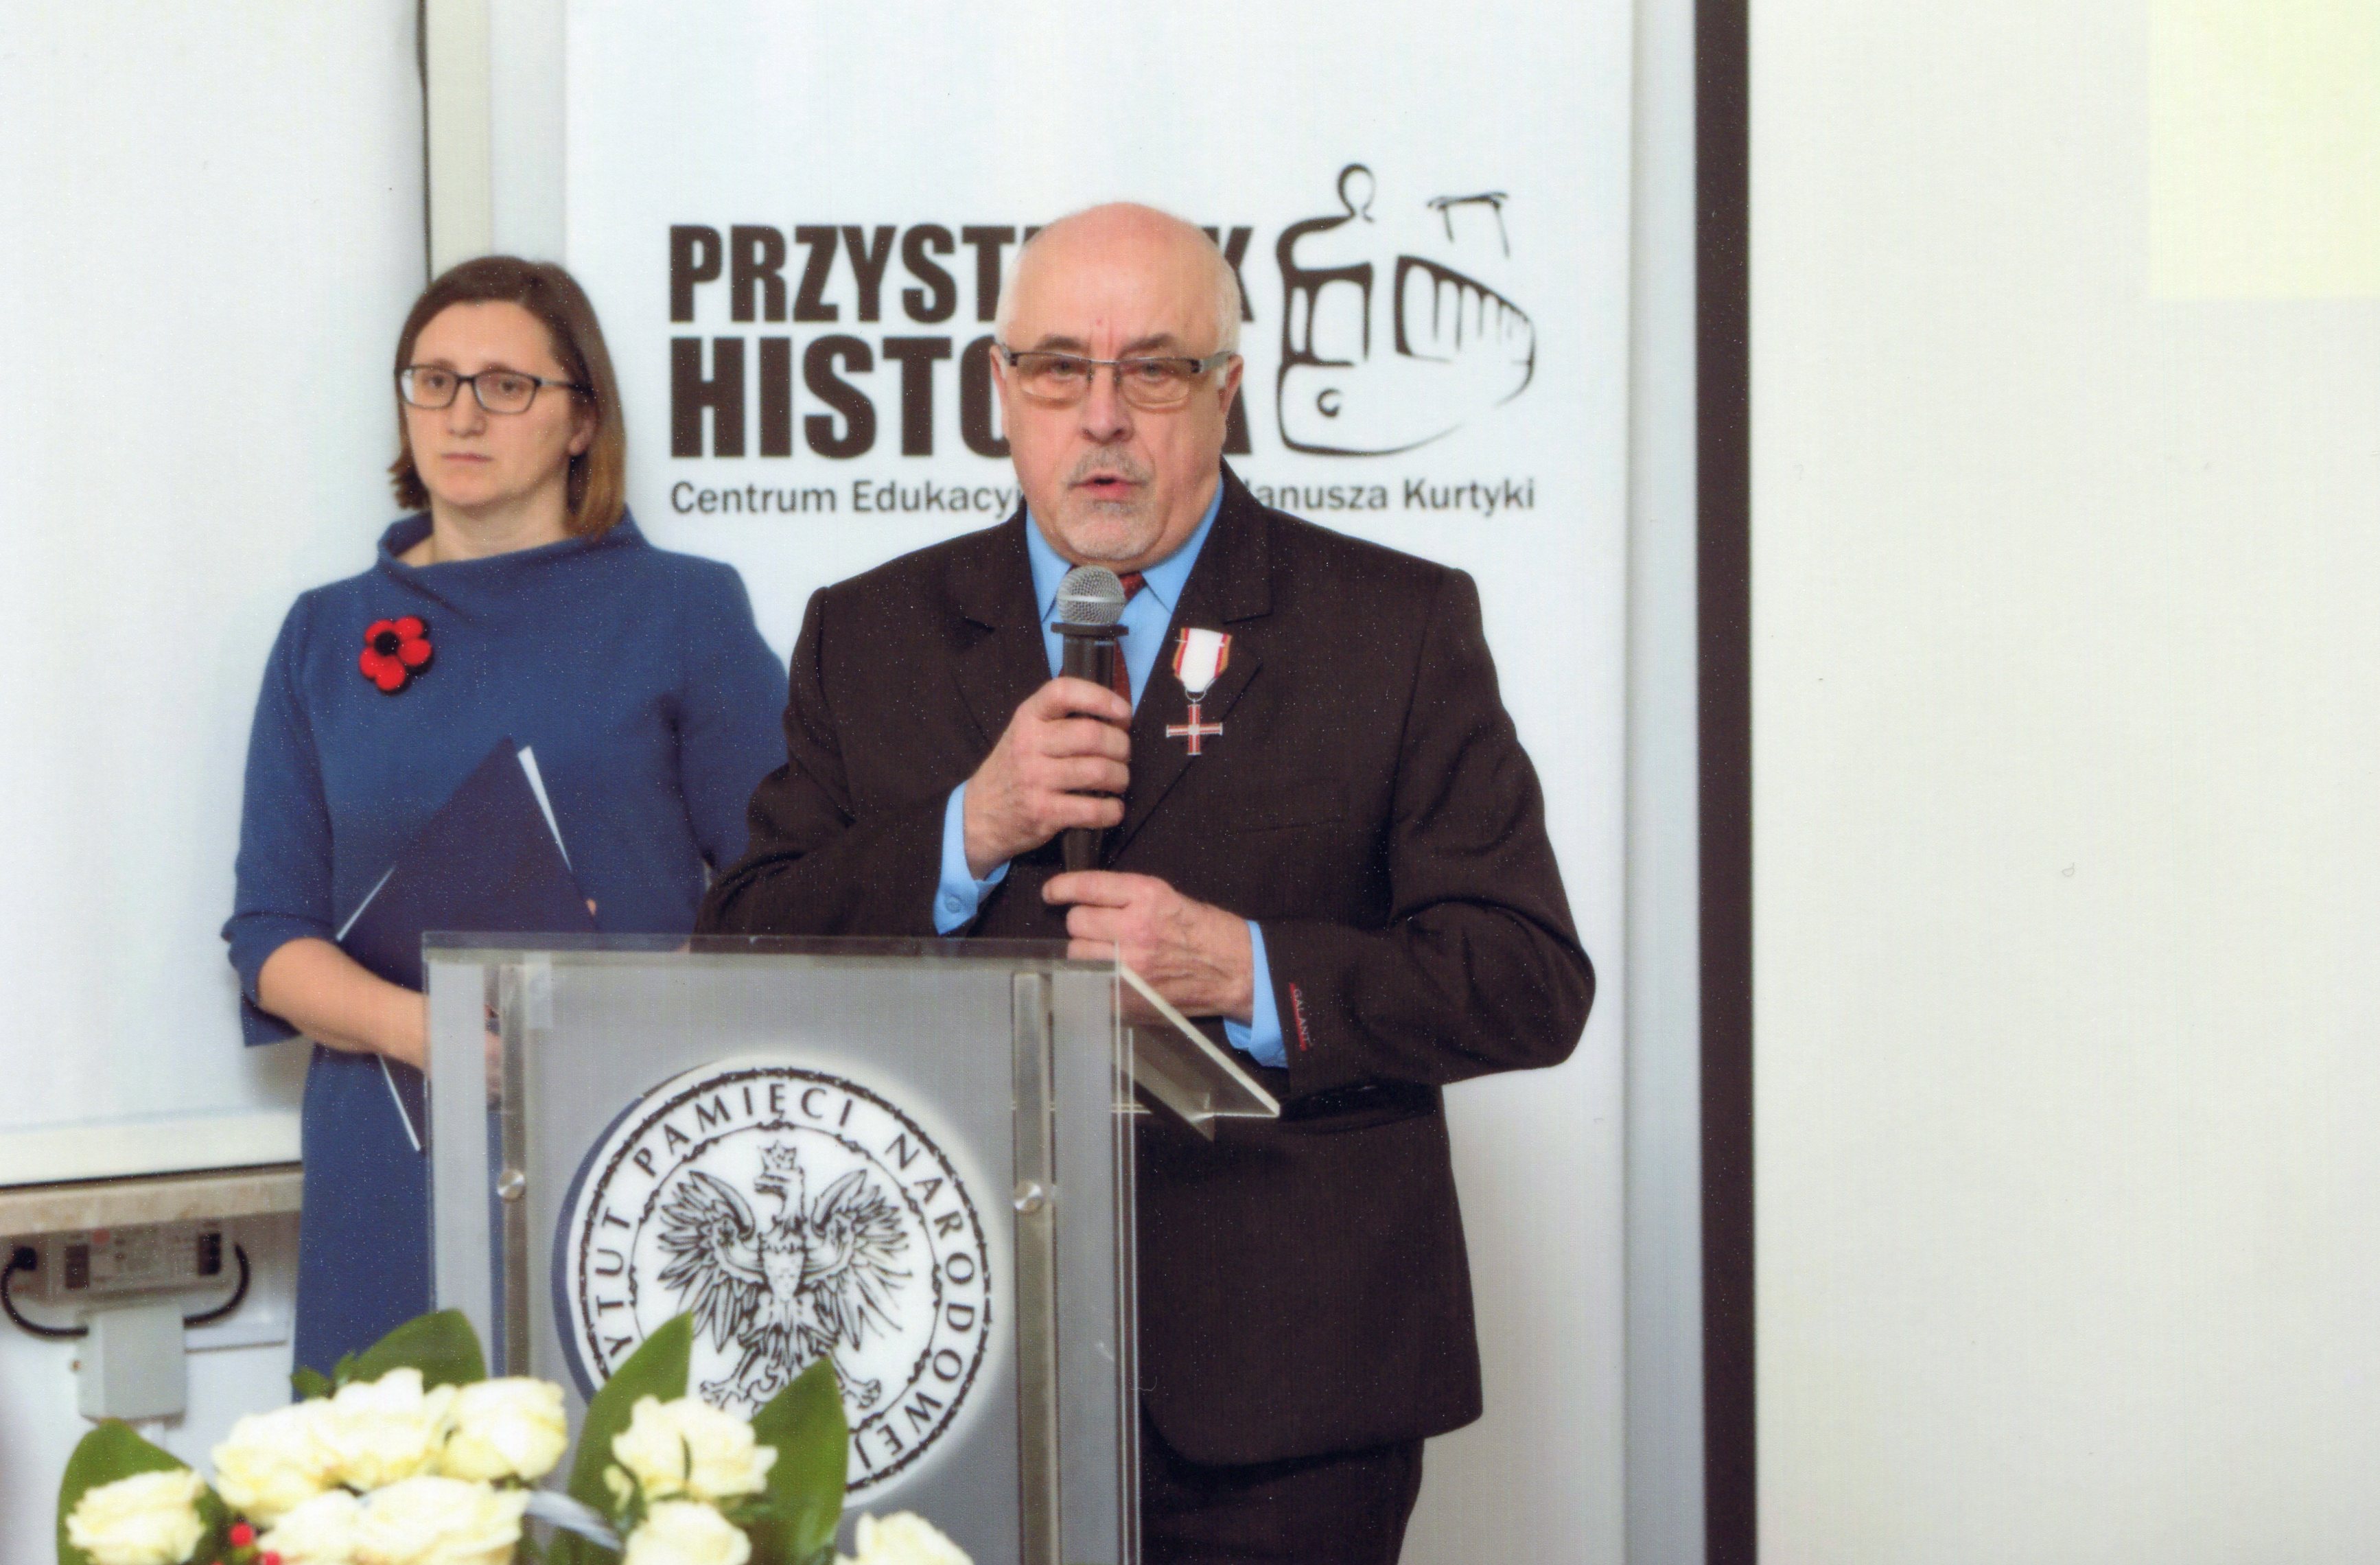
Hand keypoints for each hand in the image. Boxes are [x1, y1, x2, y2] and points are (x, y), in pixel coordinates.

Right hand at [963, 676, 1132, 875]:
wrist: (978, 815)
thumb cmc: (1013, 770)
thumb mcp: (1025, 732)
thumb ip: (1061, 720)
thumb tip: (1118, 718)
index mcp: (1027, 717)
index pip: (1064, 691)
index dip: (1101, 697)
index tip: (1123, 712)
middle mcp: (1029, 744)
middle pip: (1093, 735)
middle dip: (1121, 746)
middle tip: (1123, 755)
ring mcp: (1035, 780)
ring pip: (1099, 771)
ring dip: (1121, 777)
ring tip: (1118, 780)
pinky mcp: (1043, 813)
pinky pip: (1093, 809)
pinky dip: (1112, 810)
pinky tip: (1112, 808)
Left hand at [1044, 870, 1254, 1021]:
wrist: (1233, 970)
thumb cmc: (1203, 931)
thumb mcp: (1169, 897)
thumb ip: (1126, 897)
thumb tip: (1084, 899)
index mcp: (1148, 896)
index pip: (1088, 887)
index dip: (1062, 888)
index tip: (1053, 891)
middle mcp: (1135, 929)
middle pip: (1076, 922)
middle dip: (1082, 922)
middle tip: (1098, 927)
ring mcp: (1130, 966)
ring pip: (1077, 952)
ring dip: (1086, 950)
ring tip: (1107, 951)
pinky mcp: (1128, 996)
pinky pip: (1089, 982)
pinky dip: (1093, 977)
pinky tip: (1109, 973)